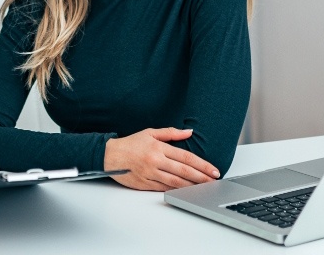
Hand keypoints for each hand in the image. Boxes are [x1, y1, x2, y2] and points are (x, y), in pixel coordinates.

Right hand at [104, 127, 219, 190]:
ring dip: (192, 186)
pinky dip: (177, 190)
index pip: (186, 157)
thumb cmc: (130, 144)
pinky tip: (186, 191)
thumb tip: (189, 132)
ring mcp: (150, 174)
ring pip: (176, 182)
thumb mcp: (149, 133)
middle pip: (184, 170)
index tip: (213, 170)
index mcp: (158, 147)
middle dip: (202, 177)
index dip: (202, 164)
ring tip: (204, 188)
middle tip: (214, 181)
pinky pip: (164, 188)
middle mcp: (156, 161)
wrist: (109, 156)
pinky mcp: (145, 184)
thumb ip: (171, 133)